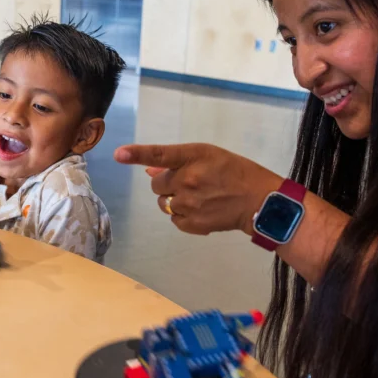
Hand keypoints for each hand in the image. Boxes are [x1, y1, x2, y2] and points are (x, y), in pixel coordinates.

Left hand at [114, 143, 278, 235]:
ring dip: (173, 200)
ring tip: (197, 197)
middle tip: (189, 182)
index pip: (159, 154)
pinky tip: (200, 210)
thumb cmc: (235, 172)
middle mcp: (187, 180)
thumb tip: (150, 168)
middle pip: (157, 184)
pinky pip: (174, 219)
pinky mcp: (192, 223)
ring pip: (163, 203)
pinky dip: (182, 216)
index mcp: (193, 157)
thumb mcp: (209, 156)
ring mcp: (188, 204)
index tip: (118, 154)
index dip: (137, 154)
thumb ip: (178, 161)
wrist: (259, 201)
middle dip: (167, 183)